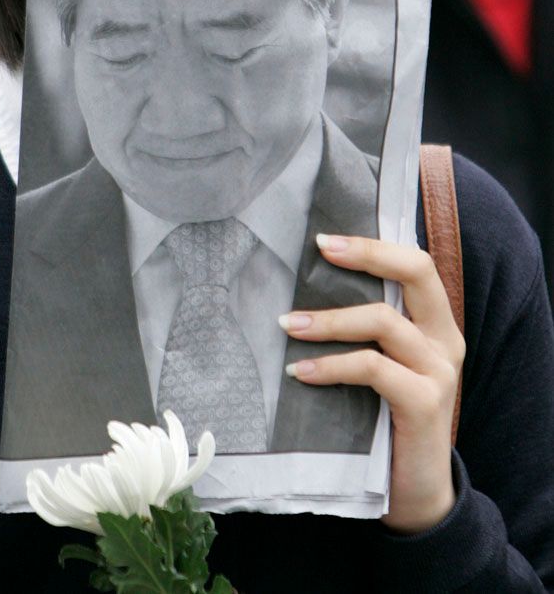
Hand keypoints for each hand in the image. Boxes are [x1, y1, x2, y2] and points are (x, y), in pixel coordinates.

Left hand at [279, 234, 465, 533]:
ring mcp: (439, 370)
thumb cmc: (386, 420)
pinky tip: (300, 371)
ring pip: (382, 320)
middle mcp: (445, 339)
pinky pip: (372, 368)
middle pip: (415, 272)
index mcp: (436, 324)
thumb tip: (304, 293)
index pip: (416, 264)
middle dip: (365, 254)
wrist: (416, 493)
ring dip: (328, 320)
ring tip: (287, 324)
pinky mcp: (424, 402)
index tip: (325, 240)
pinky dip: (331, 365)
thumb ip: (365, 333)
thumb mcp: (383, 366)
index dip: (373, 246)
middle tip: (318, 250)